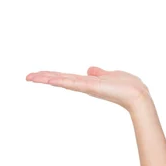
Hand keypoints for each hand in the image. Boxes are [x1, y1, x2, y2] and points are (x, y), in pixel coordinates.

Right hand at [25, 67, 149, 112]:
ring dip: (48, 78)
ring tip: (32, 77)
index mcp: (89, 82)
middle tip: (27, 76)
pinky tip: (51, 79)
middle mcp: (85, 85)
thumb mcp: (112, 75)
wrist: (138, 95)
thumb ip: (100, 73)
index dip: (52, 75)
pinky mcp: (92, 88)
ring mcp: (87, 87)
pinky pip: (74, 83)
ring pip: (64, 81)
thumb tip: (90, 69)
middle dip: (44, 78)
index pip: (66, 78)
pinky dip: (62, 81)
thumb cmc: (128, 86)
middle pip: (61, 80)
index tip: (38, 74)